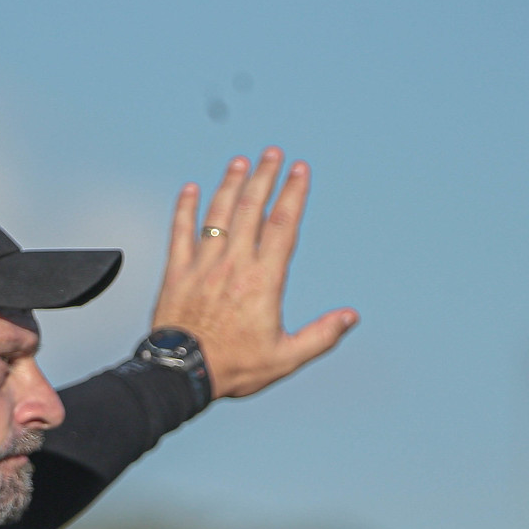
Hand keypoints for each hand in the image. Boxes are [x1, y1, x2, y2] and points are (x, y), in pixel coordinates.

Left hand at [150, 147, 358, 399]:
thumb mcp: (286, 358)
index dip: (293, 195)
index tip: (300, 170)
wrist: (181, 375)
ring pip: (218, 216)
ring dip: (230, 185)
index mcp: (263, 281)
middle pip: (251, 210)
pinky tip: (190, 189)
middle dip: (264, 177)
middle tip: (272, 153)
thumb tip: (352, 316)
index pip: (282, 227)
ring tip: (240, 162)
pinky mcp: (176, 274)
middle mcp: (233, 266)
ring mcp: (202, 267)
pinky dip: (185, 209)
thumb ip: (321, 336)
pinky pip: (180, 233)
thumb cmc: (235, 369)